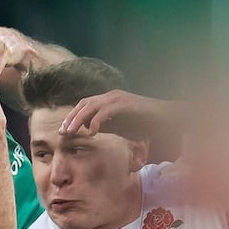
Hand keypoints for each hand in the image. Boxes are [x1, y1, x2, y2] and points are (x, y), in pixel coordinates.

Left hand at [59, 89, 179, 139]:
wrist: (166, 119)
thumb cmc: (145, 124)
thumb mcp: (120, 127)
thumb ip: (106, 125)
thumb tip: (88, 129)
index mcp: (108, 100)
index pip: (84, 105)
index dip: (72, 117)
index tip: (63, 131)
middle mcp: (111, 96)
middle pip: (84, 103)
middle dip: (71, 118)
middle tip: (62, 132)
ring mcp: (118, 98)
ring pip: (91, 105)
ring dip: (79, 119)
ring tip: (71, 132)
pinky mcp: (126, 103)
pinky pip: (106, 111)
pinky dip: (96, 121)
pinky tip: (92, 132)